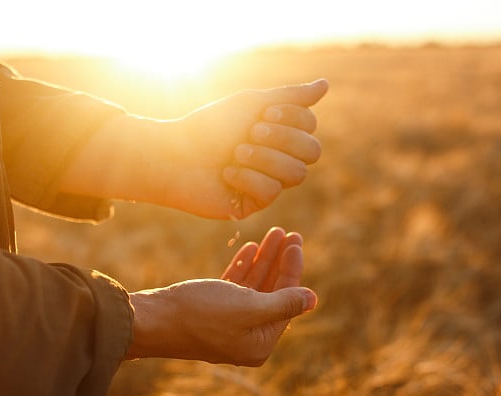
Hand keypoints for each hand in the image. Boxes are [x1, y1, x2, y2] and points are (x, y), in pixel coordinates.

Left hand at [59, 80, 327, 219]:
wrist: (174, 153)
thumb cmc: (210, 126)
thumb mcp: (252, 104)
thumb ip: (291, 97)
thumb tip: (325, 85)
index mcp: (279, 133)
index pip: (310, 127)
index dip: (292, 120)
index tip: (262, 114)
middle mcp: (277, 158)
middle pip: (311, 152)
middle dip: (282, 139)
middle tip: (251, 132)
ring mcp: (268, 183)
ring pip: (296, 174)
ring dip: (264, 158)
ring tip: (236, 153)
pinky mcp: (253, 204)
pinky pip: (271, 192)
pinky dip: (248, 178)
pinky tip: (227, 175)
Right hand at [127, 227, 316, 365]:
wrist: (152, 320)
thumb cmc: (199, 313)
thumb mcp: (248, 307)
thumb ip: (283, 303)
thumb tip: (314, 300)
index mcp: (260, 343)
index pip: (286, 301)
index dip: (293, 269)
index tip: (296, 241)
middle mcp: (246, 338)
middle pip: (272, 293)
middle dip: (281, 261)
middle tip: (290, 233)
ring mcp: (228, 326)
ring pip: (254, 288)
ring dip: (264, 260)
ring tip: (274, 233)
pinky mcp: (210, 314)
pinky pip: (235, 290)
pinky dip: (243, 269)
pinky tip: (250, 248)